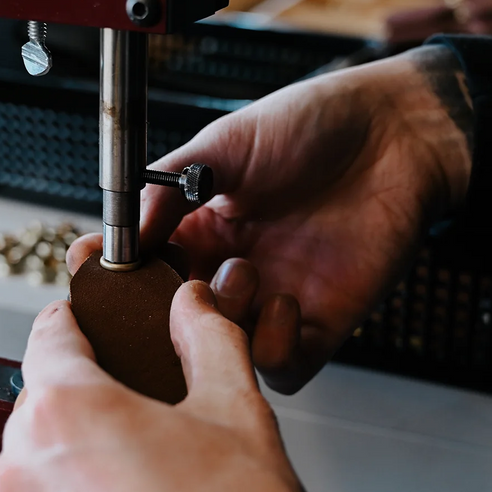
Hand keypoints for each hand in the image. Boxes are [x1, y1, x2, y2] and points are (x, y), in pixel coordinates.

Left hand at [0, 282, 330, 491]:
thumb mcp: (235, 410)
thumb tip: (196, 307)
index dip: (76, 323)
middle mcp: (24, 468)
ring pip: (38, 464)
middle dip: (87, 404)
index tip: (84, 326)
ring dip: (75, 461)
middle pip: (43, 404)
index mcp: (67, 410)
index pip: (50, 336)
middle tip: (139, 421)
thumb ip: (208, 340)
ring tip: (138, 482)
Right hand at [69, 47, 472, 393]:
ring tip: (243, 272)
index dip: (118, 275)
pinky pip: (283, 366)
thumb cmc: (313, 124)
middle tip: (169, 287)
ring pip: (223, 353)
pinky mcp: (322, 323)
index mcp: (202, 229)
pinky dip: (272, 347)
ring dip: (222, 324)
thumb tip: (126, 230)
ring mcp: (274, 300)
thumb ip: (169, 187)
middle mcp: (232, 270)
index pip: (143, 269)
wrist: (394, 132)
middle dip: (163, 312)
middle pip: (175, 322)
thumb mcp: (224, 143)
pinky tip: (285, 301)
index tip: (98, 267)